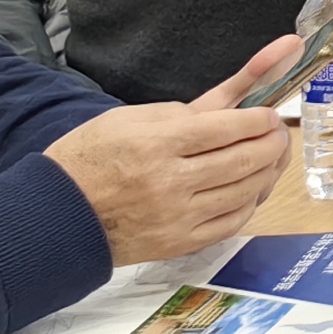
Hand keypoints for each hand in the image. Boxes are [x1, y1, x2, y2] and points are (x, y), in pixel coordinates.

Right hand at [45, 46, 299, 262]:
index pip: (228, 128)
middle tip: (276, 132)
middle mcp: (169, 182)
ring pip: (245, 191)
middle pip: (244, 160)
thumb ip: (196, 105)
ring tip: (269, 155)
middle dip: (271, 142)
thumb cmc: (92, 158)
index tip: (268, 114)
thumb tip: (243, 90)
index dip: (259, 119)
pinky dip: (250, 201)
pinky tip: (250, 187)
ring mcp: (176, 217)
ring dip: (268, 170)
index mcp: (156, 144)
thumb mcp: (135, 117)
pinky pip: (232, 222)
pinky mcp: (179, 243)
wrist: (56, 214)